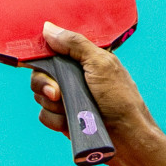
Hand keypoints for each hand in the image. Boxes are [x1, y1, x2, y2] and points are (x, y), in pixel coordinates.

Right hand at [30, 22, 159, 155]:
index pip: (52, 51)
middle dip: (45, 84)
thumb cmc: (120, 99)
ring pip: (40, 96)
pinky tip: (71, 123)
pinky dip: (56, 120)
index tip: (39, 64)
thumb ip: (74, 44)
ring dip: (54, 104)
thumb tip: (48, 28)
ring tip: (74, 109)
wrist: (126, 138)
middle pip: (41, 74)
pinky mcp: (64, 119)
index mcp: (84, 60)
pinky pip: (44, 115)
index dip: (43, 57)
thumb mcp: (100, 64)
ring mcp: (68, 99)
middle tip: (58, 93)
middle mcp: (74, 77)